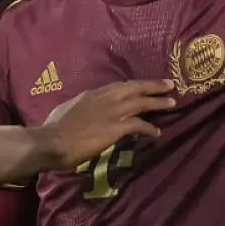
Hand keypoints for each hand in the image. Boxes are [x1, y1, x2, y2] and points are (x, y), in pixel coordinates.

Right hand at [41, 79, 175, 169]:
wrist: (53, 141)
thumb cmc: (54, 128)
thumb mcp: (68, 109)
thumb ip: (80, 107)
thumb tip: (83, 109)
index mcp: (92, 94)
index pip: (118, 86)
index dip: (134, 85)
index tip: (144, 85)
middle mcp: (105, 99)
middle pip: (134, 88)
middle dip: (153, 86)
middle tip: (169, 84)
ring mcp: (111, 113)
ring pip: (140, 103)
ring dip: (158, 103)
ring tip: (171, 103)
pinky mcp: (115, 128)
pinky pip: (138, 125)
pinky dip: (149, 128)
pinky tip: (156, 133)